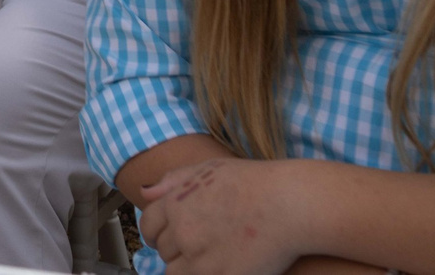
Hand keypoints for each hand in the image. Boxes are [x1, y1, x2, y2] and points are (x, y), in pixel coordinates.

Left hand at [137, 158, 309, 274]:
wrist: (288, 204)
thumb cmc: (254, 183)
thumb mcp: (207, 169)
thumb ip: (172, 182)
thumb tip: (145, 193)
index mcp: (175, 202)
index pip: (148, 226)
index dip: (156, 234)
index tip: (168, 238)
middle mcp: (182, 231)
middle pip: (163, 251)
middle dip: (176, 250)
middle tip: (198, 247)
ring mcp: (200, 258)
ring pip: (175, 272)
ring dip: (187, 268)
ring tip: (208, 259)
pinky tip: (220, 268)